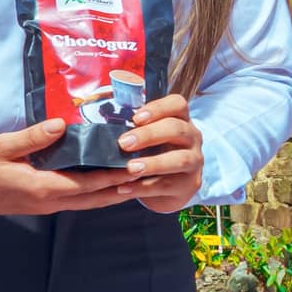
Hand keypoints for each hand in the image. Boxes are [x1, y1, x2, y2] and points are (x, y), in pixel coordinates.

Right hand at [0, 120, 138, 215]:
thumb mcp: (1, 147)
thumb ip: (32, 138)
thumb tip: (60, 125)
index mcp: (42, 186)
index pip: (86, 183)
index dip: (112, 176)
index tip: (134, 166)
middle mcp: (51, 200)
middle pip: (96, 198)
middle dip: (122, 187)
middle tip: (148, 174)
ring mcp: (50, 205)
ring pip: (91, 202)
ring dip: (114, 193)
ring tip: (139, 181)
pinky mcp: (48, 203)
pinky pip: (81, 200)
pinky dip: (100, 194)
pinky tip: (111, 186)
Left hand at [114, 94, 204, 211]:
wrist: (169, 187)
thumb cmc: (153, 154)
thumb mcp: (147, 138)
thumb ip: (131, 128)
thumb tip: (96, 118)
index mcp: (181, 120)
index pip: (177, 104)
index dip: (158, 108)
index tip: (135, 118)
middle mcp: (192, 138)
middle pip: (177, 129)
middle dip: (149, 135)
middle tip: (124, 143)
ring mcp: (194, 161)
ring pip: (179, 159)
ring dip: (152, 163)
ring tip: (130, 168)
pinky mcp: (190, 184)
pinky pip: (168, 185)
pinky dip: (144, 187)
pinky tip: (125, 187)